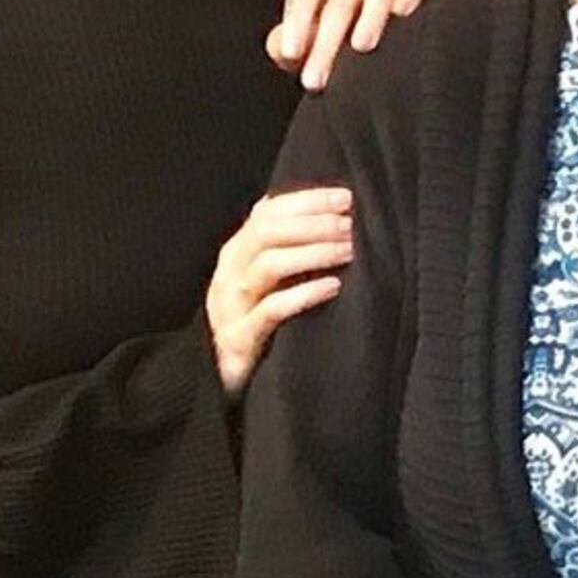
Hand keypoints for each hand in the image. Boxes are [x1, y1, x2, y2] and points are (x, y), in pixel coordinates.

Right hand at [206, 188, 355, 393]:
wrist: (226, 379)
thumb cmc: (260, 321)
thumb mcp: (272, 280)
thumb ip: (290, 246)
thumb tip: (335, 212)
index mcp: (238, 252)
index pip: (268, 211)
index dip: (308, 200)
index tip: (347, 198)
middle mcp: (230, 273)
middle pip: (266, 232)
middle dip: (313, 224)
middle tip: (351, 227)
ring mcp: (230, 305)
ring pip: (269, 265)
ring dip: (314, 253)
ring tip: (348, 252)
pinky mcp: (239, 338)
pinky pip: (271, 310)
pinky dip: (305, 294)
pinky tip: (333, 287)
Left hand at [266, 0, 403, 90]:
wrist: (363, 55)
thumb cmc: (327, 49)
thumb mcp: (299, 49)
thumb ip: (283, 45)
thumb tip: (282, 47)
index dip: (297, 20)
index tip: (291, 54)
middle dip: (328, 40)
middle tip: (316, 80)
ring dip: (371, 17)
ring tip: (362, 47)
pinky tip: (402, 14)